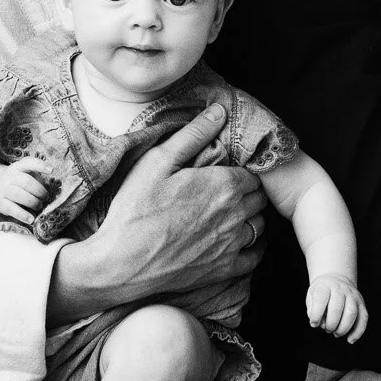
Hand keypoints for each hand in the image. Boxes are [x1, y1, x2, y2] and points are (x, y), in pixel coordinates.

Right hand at [0, 158, 52, 226]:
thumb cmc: (17, 183)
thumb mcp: (25, 175)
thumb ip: (37, 179)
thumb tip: (48, 186)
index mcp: (18, 167)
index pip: (28, 163)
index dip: (40, 166)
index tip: (51, 170)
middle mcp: (9, 177)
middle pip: (26, 182)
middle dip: (39, 191)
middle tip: (46, 197)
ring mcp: (4, 190)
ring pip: (19, 195)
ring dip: (33, 202)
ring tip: (40, 206)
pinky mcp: (1, 203)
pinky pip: (13, 209)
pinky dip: (23, 215)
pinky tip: (31, 219)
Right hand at [50, 104, 264, 321]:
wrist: (121, 264)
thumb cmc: (136, 210)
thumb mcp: (157, 161)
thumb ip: (192, 134)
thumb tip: (219, 111)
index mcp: (223, 184)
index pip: (252, 173)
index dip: (242, 171)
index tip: (229, 172)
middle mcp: (235, 214)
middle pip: (259, 198)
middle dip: (248, 192)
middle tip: (229, 191)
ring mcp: (232, 244)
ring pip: (259, 225)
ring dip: (251, 218)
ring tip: (232, 214)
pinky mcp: (224, 270)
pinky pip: (254, 257)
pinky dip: (252, 248)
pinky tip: (239, 243)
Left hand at [306, 273, 367, 342]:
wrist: (335, 278)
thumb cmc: (322, 291)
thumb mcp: (311, 295)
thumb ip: (312, 310)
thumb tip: (320, 324)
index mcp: (325, 286)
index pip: (321, 299)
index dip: (316, 314)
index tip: (314, 324)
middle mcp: (340, 289)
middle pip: (337, 308)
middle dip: (331, 324)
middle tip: (327, 329)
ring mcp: (352, 295)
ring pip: (351, 313)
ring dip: (343, 328)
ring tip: (336, 333)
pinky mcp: (361, 303)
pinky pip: (363, 318)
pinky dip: (358, 332)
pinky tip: (350, 340)